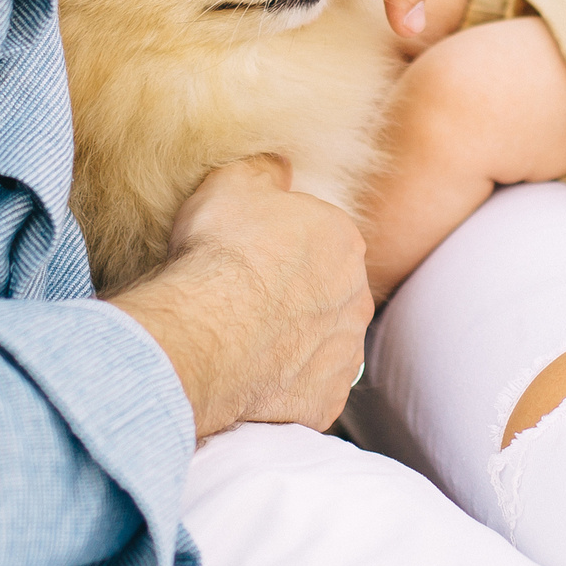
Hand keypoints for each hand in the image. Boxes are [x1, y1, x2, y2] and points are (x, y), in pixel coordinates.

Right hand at [107, 156, 373, 437]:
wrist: (210, 331)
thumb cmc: (223, 252)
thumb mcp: (235, 182)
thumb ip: (266, 170)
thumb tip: (279, 166)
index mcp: (344, 241)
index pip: (322, 240)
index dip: (283, 248)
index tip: (252, 257)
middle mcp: (356, 298)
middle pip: (329, 293)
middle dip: (297, 297)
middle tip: (248, 302)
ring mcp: (345, 354)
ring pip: (325, 346)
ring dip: (296, 344)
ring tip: (247, 344)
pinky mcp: (326, 400)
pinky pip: (310, 391)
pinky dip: (287, 388)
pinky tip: (254, 379)